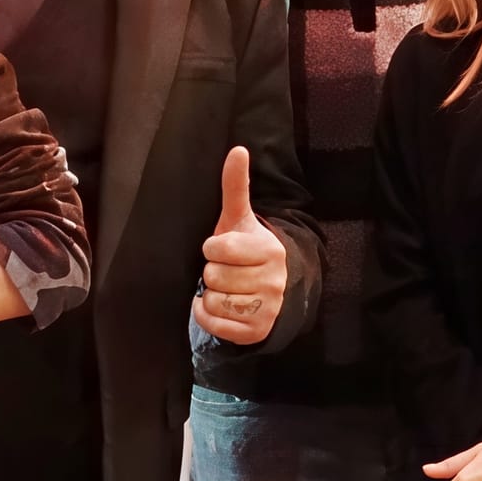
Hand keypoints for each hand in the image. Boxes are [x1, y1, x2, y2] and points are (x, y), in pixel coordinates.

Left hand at [190, 146, 286, 344]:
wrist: (272, 290)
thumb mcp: (239, 219)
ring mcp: (268, 307)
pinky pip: (215, 324)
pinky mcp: (257, 331)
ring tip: (226, 288)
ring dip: (211, 295)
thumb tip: (237, 149)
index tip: (223, 250)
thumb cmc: (246, 250)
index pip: (217, 248)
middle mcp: (273, 280)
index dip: (212, 249)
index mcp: (269, 249)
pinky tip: (220, 306)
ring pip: (214, 301)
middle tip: (227, 271)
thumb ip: (235, 186)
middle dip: (212, 273)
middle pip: (213, 277)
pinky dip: (208, 316)